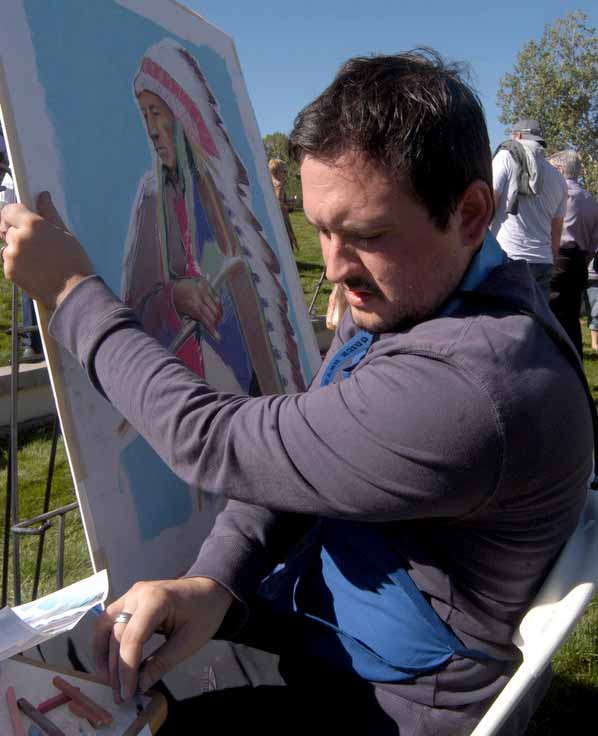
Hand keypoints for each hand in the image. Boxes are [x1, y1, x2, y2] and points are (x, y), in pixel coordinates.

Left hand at [0, 192, 93, 308]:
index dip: (15, 214)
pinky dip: (19, 265)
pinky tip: (36, 271)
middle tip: (40, 246)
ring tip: (40, 261)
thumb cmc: (74, 263)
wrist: (73, 292)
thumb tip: (43, 197)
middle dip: (20, 235)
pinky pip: (10, 263)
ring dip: (19, 250)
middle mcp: (18, 237)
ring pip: (9, 247)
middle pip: (10, 229)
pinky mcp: (9, 271)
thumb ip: (49, 214)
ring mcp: (12, 255)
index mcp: (33, 224)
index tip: (20, 218)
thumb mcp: (65, 234)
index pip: (11, 210)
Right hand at [92, 576, 231, 702]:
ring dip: (103, 655)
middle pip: (117, 635)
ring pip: (104, 627)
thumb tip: (139, 685)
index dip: (127, 668)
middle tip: (120, 696)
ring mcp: (131, 595)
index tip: (128, 693)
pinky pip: (108, 622)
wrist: (210, 590)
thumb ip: (162, 663)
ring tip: (110, 682)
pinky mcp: (128, 601)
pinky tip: (109, 663)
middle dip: (116, 669)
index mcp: (156, 599)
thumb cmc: (204, 612)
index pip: (132, 637)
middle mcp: (138, 594)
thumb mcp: (189, 642)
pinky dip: (105, 643)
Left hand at [173, 277, 222, 339]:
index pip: (207, 320)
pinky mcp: (207, 286)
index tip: (217, 336)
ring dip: (219, 314)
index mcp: (193, 306)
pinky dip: (218, 305)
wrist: (173, 284)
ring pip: (217, 305)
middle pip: (214, 313)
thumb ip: (189, 321)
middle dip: (216, 322)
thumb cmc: (175, 299)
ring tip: (217, 319)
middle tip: (215, 326)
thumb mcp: (180, 313)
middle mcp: (200, 298)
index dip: (212, 329)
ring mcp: (205, 291)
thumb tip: (197, 330)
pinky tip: (216, 309)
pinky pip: (217, 297)